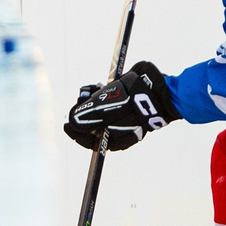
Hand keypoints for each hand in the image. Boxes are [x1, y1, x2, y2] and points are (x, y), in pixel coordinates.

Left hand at [63, 62, 178, 151]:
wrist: (160, 90)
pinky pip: (111, 99)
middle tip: (82, 97)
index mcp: (116, 138)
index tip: (65, 124)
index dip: (76, 133)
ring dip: (92, 98)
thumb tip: (71, 121)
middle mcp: (119, 128)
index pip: (90, 141)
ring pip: (100, 109)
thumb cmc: (133, 104)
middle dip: (85, 110)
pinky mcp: (129, 100)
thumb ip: (87, 117)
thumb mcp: (105, 111)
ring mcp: (125, 115)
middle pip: (94, 123)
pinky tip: (101, 84)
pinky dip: (103, 93)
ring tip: (92, 88)